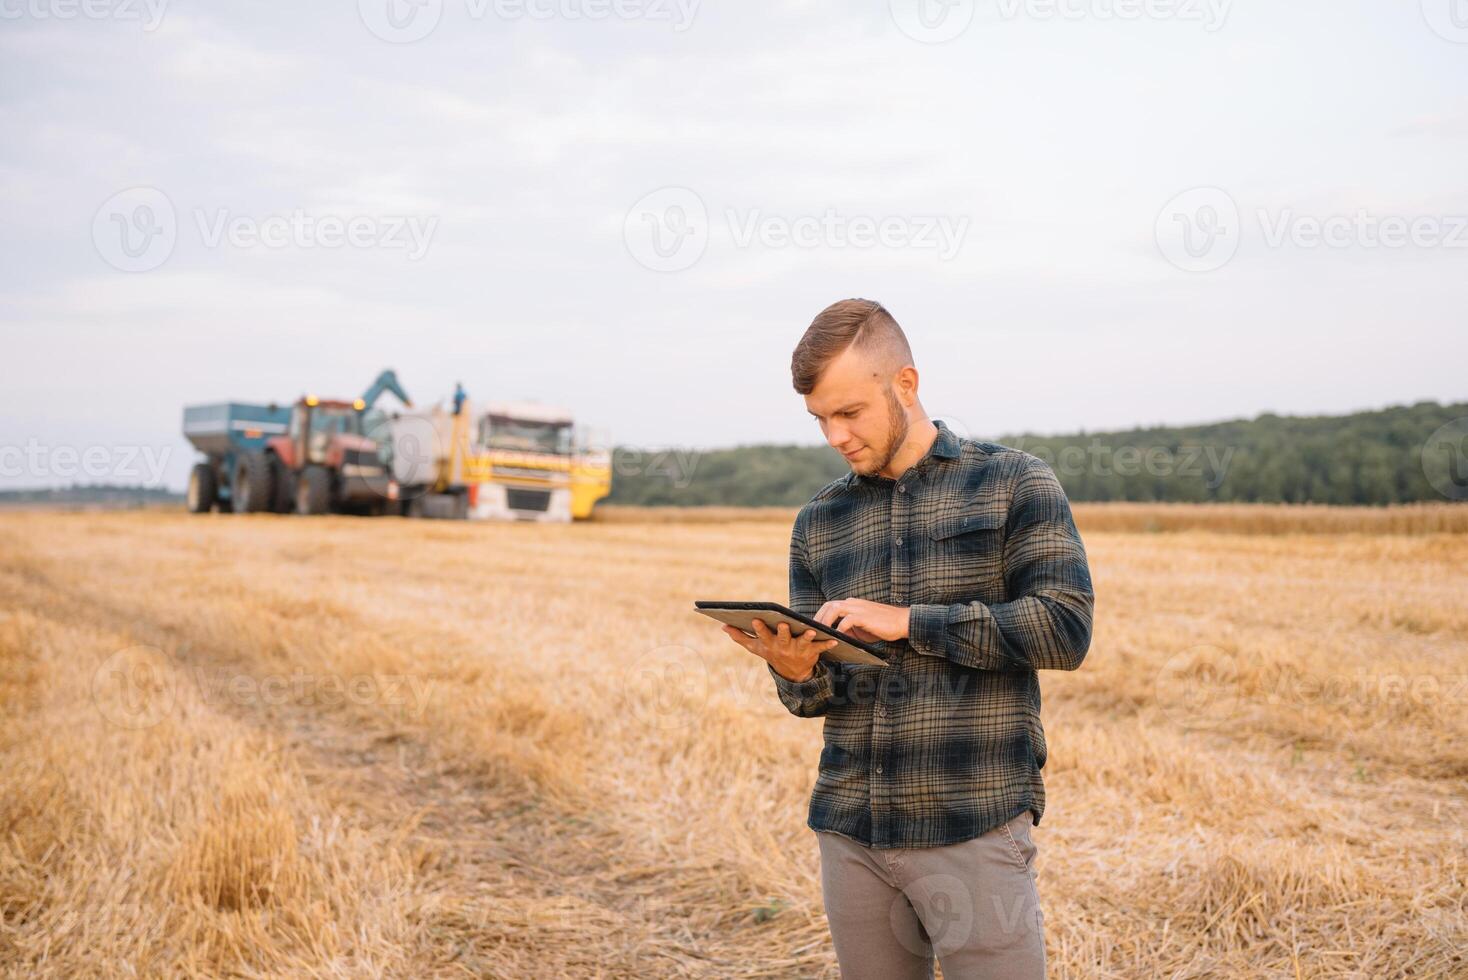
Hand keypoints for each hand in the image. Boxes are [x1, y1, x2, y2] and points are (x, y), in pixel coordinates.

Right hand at [721, 619, 836, 682]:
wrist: (793, 673)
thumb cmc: (772, 653)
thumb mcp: (756, 648)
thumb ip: (740, 637)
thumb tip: (723, 626)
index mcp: (769, 644)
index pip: (762, 635)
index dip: (759, 628)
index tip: (756, 619)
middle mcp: (783, 647)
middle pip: (782, 638)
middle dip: (783, 632)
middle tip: (783, 624)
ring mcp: (798, 650)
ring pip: (802, 642)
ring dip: (806, 637)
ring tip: (809, 631)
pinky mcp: (812, 651)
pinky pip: (820, 647)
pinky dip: (827, 644)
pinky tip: (834, 639)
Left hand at [814, 598, 909, 642]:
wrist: (901, 622)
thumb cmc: (882, 626)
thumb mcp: (861, 628)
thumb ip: (848, 630)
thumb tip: (834, 638)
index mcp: (851, 605)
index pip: (830, 606)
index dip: (819, 615)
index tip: (812, 626)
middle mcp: (853, 603)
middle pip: (829, 605)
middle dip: (818, 617)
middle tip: (811, 631)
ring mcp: (858, 608)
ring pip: (835, 609)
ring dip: (826, 621)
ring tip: (821, 633)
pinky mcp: (864, 616)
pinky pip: (847, 620)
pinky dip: (840, 628)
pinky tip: (838, 637)